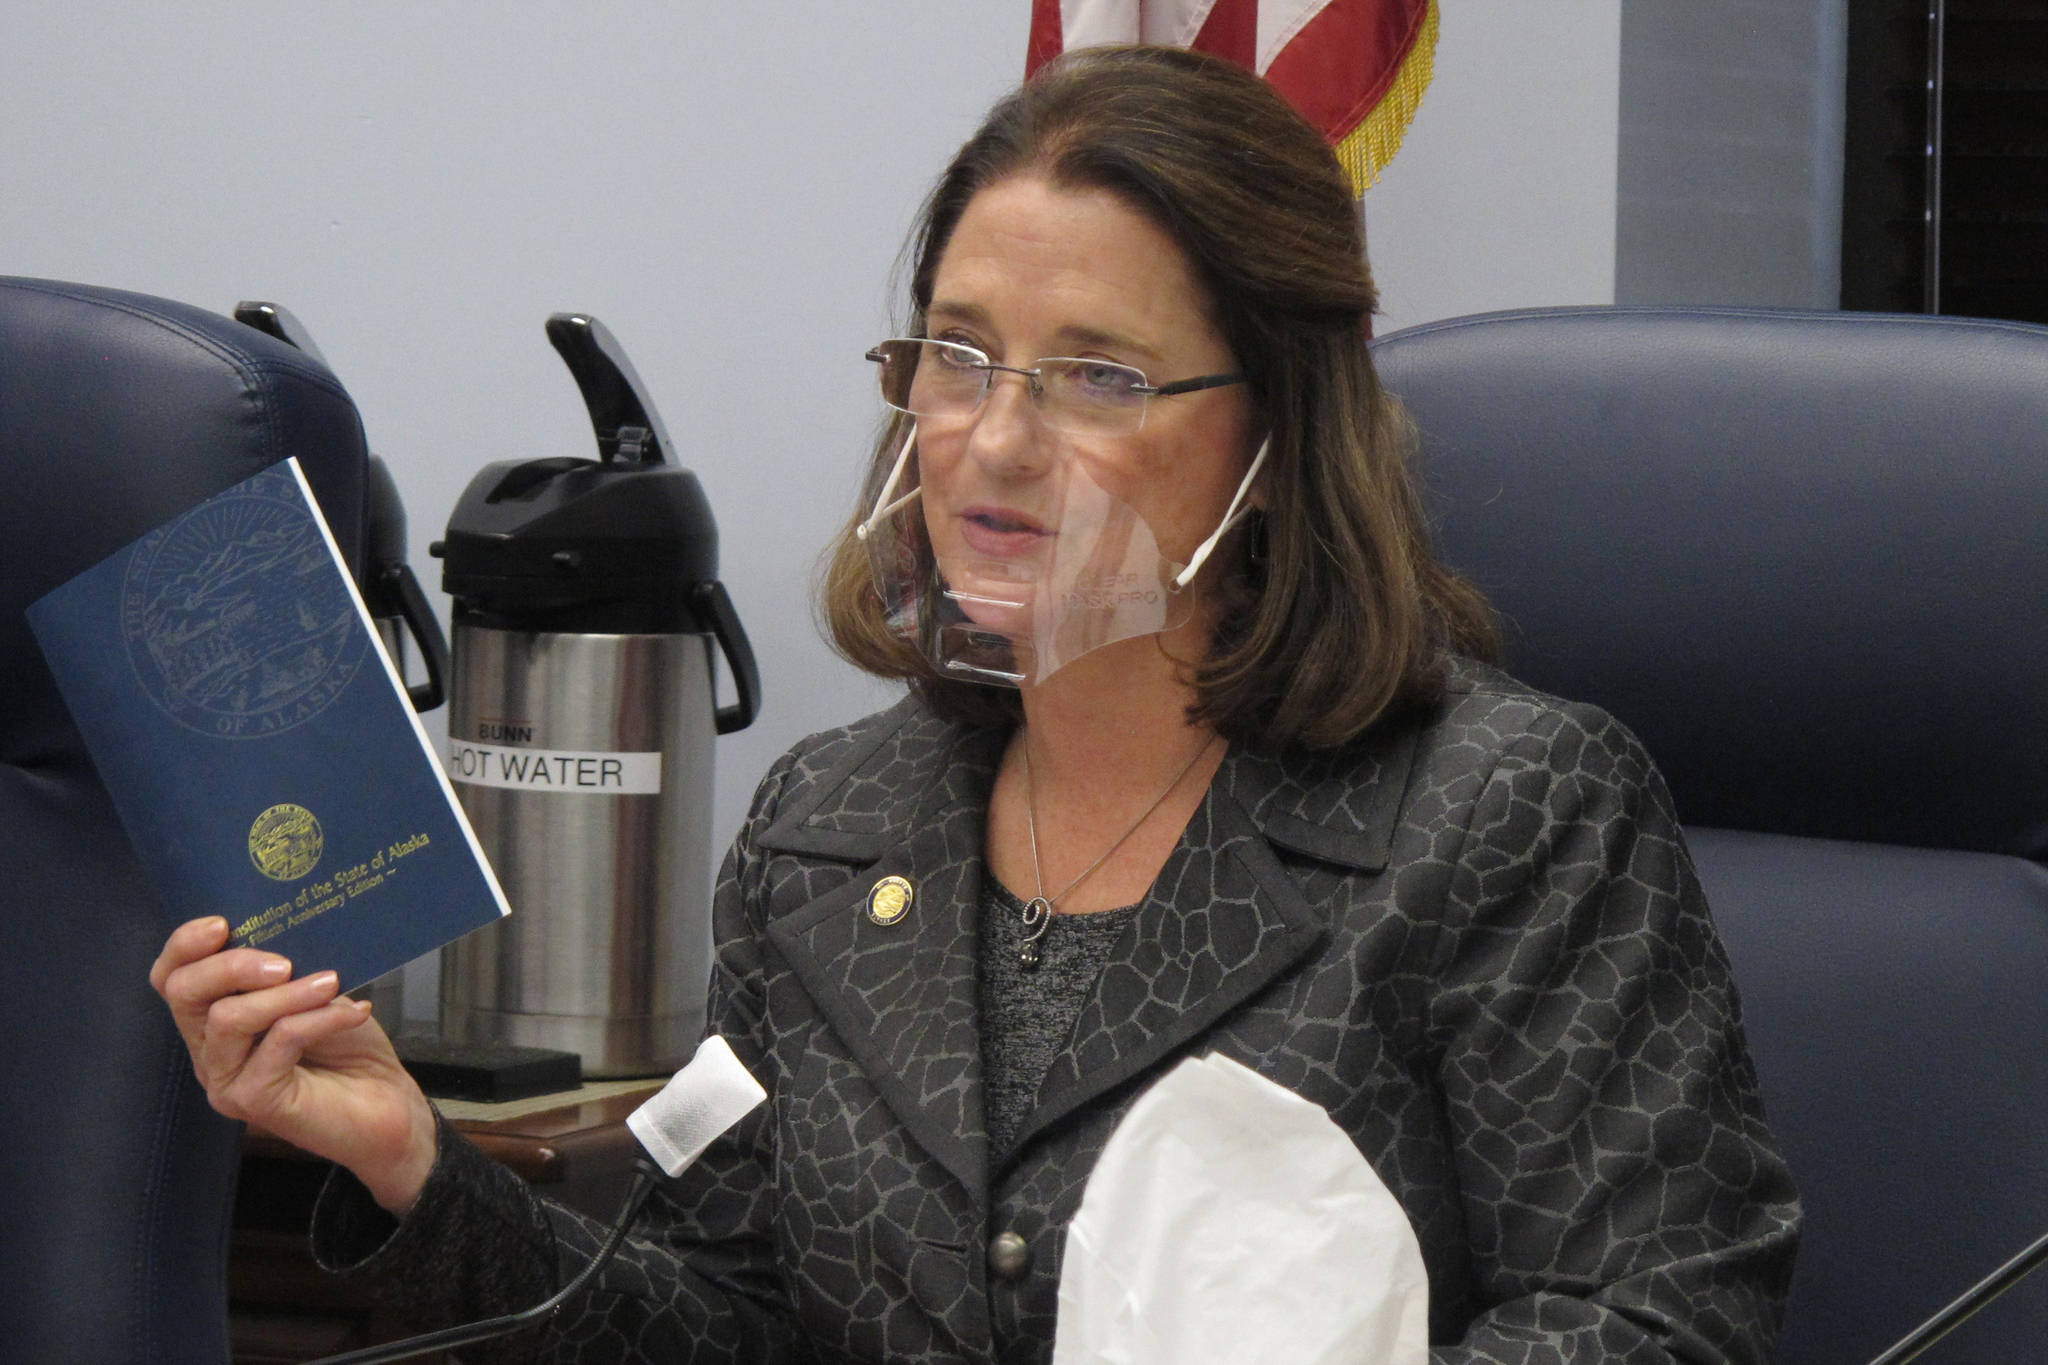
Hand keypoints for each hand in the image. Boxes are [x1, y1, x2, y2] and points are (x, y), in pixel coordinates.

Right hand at [150, 916, 437, 1214]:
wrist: (388, 1105)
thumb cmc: (349, 1047)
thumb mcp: (317, 992)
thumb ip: (289, 968)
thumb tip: (287, 926)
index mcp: (215, 1018)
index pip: (172, 978)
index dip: (184, 946)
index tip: (223, 923)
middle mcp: (209, 1050)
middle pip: (184, 994)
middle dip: (231, 965)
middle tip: (284, 963)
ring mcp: (227, 1079)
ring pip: (228, 1020)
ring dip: (285, 994)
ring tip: (331, 983)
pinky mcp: (254, 1101)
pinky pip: (277, 1043)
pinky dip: (318, 1019)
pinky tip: (354, 1012)